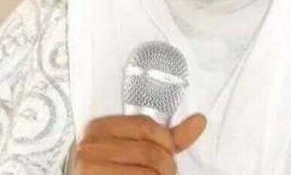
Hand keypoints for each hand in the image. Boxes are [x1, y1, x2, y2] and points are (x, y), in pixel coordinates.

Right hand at [72, 113, 205, 174]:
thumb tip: (200, 121)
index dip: (166, 140)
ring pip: (147, 174)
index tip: (169, 152)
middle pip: (150, 152)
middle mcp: (91, 147)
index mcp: (99, 129)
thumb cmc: (113, 169)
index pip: (145, 126)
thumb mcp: (135, 148)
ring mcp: (90, 169)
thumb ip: (166, 137)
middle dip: (168, 167)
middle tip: (167, 173)